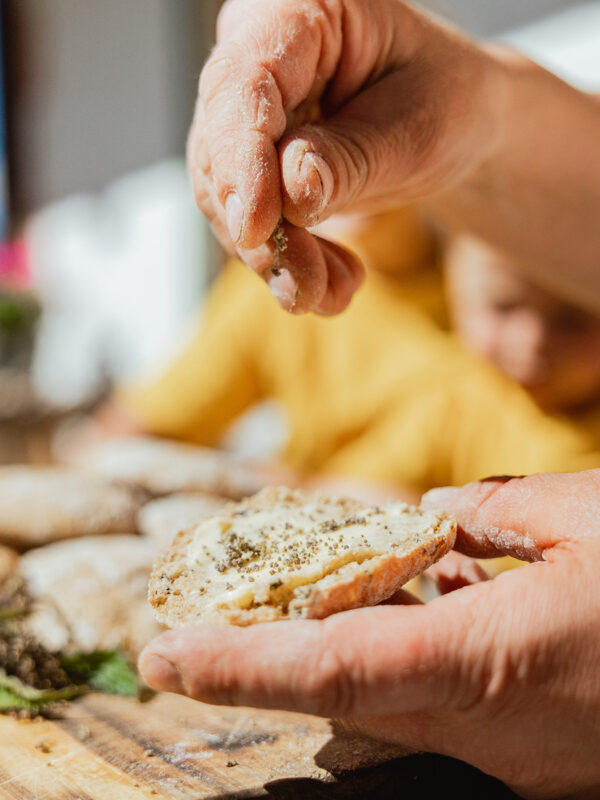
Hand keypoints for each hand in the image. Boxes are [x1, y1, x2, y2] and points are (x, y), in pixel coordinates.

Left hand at [140, 471, 599, 797]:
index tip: (164, 656)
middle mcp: (488, 722)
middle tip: (198, 619)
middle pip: (339, 692)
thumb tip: (442, 518)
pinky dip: (397, 646)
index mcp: (497, 659)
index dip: (242, 669)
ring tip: (287, 596)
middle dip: (260, 658)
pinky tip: (406, 597)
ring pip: (381, 693)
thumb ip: (496, 515)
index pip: (336, 671)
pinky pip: (433, 693)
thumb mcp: (585, 518)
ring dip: (327, 647)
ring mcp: (506, 746)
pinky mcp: (526, 744)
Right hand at [189, 0, 501, 313]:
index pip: (245, 83)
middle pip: (222, 151)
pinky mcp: (250, 167)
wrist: (451, 128)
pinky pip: (246, 225)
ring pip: (227, 201)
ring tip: (333, 294)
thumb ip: (350, 160)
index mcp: (300, 14)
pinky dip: (286, 265)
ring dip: (277, 260)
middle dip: (263, 234)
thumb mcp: (417, 129)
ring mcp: (247, 117)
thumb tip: (291, 194)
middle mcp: (257, 58)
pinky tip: (330, 286)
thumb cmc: (444, 105)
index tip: (258, 228)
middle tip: (308, 288)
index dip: (241, 160)